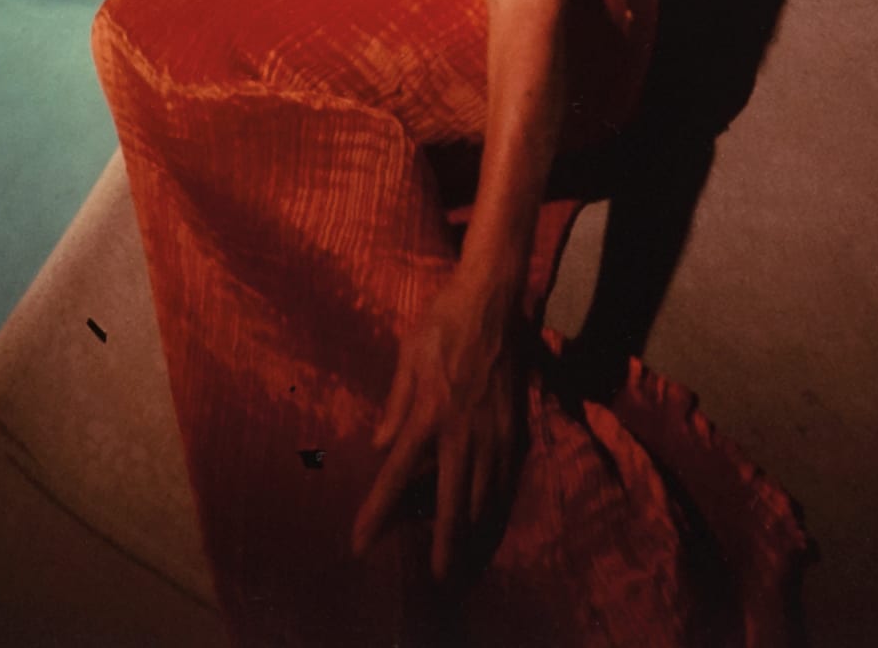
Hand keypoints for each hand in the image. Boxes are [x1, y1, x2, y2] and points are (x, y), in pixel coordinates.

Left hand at [349, 276, 525, 579]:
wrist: (495, 298)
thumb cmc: (444, 321)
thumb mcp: (408, 356)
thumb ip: (394, 404)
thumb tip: (380, 447)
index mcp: (429, 413)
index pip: (397, 476)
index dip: (377, 514)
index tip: (361, 545)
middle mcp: (464, 431)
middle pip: (454, 504)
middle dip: (447, 547)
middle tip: (440, 579)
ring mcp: (496, 432)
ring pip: (487, 498)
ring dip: (474, 533)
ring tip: (463, 560)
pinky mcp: (517, 427)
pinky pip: (508, 479)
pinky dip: (498, 506)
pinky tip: (491, 520)